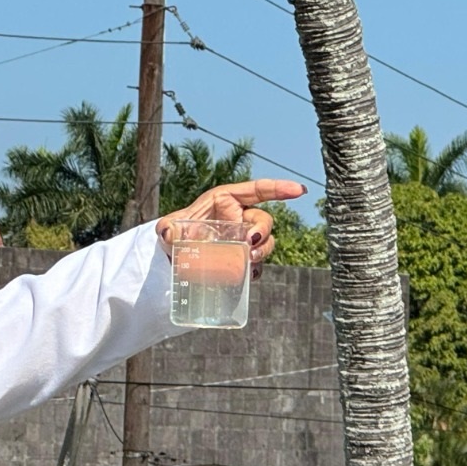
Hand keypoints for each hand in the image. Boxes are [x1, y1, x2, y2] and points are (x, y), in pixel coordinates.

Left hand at [155, 179, 305, 271]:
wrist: (173, 256)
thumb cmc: (175, 232)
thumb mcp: (168, 227)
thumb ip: (167, 228)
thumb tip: (169, 235)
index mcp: (226, 201)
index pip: (257, 190)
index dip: (279, 189)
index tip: (298, 191)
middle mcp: (239, 219)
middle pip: (264, 221)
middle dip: (263, 231)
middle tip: (250, 243)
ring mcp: (243, 240)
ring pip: (265, 243)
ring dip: (263, 251)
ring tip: (249, 260)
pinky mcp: (241, 260)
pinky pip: (256, 265)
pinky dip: (255, 271)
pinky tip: (247, 276)